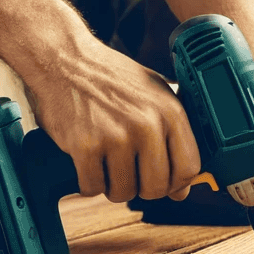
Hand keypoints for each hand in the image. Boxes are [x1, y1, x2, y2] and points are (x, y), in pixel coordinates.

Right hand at [22, 37, 202, 201]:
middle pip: (157, 188)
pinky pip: (93, 187)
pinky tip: (88, 164)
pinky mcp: (85, 146)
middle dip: (142, 189)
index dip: (177, 183)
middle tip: (130, 174)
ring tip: (107, 165)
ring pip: (124, 193)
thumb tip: (182, 190)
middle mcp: (147, 124)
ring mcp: (116, 136)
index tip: (165, 182)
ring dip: (113, 187)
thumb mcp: (155, 95)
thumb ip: (174, 138)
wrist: (65, 60)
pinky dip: (88, 183)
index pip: (189, 169)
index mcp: (170, 112)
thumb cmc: (111, 78)